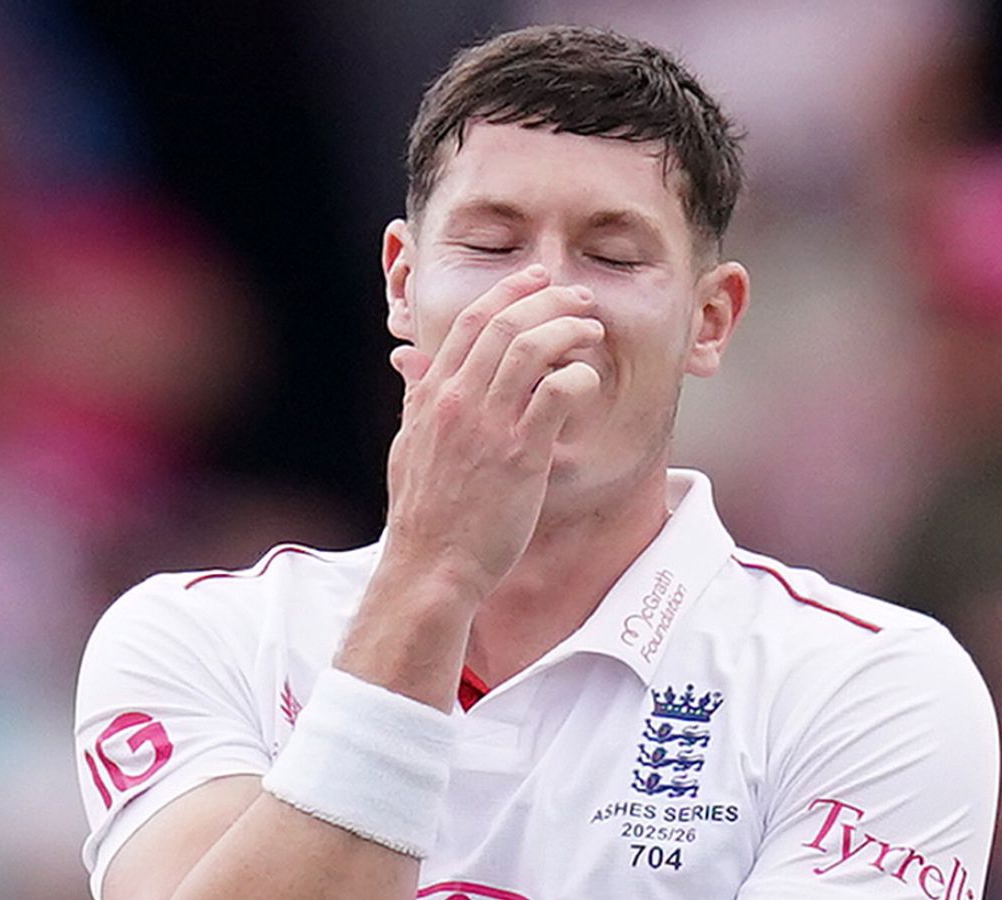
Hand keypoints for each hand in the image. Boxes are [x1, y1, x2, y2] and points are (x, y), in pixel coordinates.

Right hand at [380, 264, 603, 599]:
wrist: (431, 566)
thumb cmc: (424, 514)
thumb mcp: (408, 445)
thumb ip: (415, 399)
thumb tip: (410, 363)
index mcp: (431, 396)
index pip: (469, 322)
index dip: (508, 292)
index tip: (537, 280)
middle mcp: (456, 401)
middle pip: (504, 324)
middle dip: (548, 299)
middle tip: (578, 298)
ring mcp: (488, 426)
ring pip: (531, 348)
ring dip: (568, 329)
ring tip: (592, 329)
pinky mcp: (520, 455)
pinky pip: (555, 394)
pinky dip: (577, 377)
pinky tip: (588, 381)